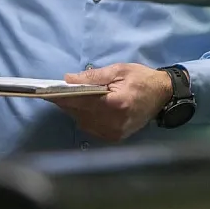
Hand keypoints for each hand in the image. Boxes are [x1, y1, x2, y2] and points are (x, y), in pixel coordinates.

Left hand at [52, 63, 173, 141]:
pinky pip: (91, 128)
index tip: (46, 92)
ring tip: (75, 98)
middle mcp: (113, 122)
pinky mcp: (114, 137)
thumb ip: (93, 77)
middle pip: (78, 113)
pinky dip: (85, 118)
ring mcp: (114, 132)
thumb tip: (68, 79)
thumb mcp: (119, 70)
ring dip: (76, 110)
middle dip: (67, 102)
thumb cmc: (141, 78)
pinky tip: (89, 108)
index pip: (80, 101)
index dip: (62, 96)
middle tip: (59, 92)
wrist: (163, 95)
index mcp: (115, 103)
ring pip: (82, 122)